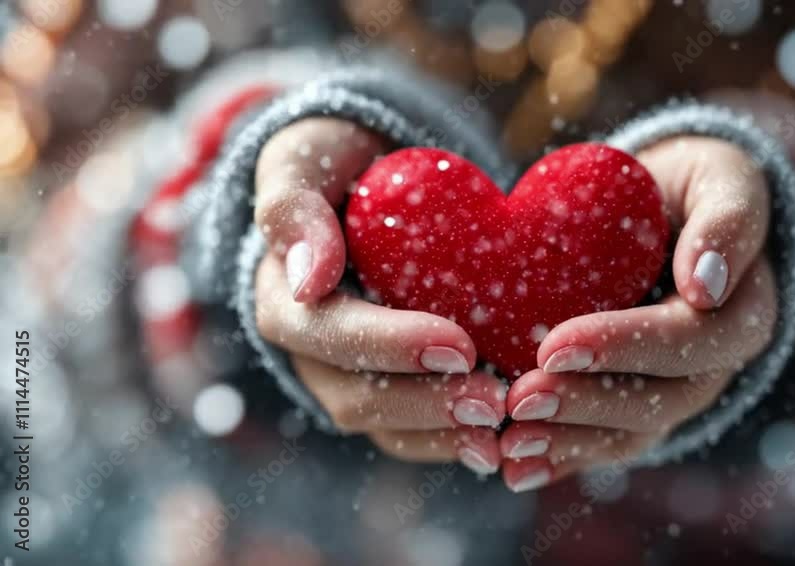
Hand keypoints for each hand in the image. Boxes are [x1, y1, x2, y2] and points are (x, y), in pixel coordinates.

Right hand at [254, 118, 506, 473]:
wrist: (368, 179)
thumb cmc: (336, 165)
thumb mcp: (304, 162)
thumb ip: (292, 208)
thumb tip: (307, 278)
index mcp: (284, 300)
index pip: (328, 334)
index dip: (390, 346)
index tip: (458, 344)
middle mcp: (310, 353)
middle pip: (356, 397)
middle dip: (426, 403)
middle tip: (493, 399)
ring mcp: (347, 378)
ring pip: (387, 427)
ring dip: (445, 432)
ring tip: (503, 422)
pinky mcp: (386, 390)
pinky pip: (414, 433)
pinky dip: (455, 437)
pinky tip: (504, 435)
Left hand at [500, 137, 778, 491]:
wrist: (658, 212)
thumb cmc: (689, 188)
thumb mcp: (721, 179)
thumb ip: (728, 219)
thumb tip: (706, 286)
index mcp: (741, 314)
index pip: (688, 340)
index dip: (624, 347)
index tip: (555, 346)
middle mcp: (712, 367)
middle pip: (658, 401)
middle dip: (585, 403)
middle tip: (520, 400)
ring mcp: (673, 393)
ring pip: (629, 433)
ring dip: (568, 442)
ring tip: (510, 444)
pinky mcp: (635, 409)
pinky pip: (605, 444)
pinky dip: (561, 459)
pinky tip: (515, 469)